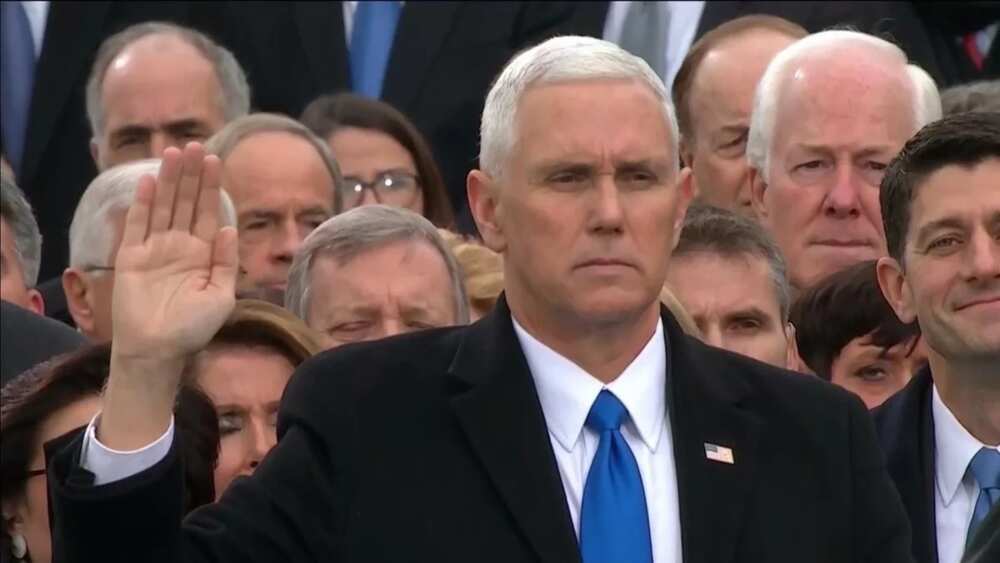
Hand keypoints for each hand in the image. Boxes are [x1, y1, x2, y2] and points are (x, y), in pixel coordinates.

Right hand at [100, 143, 237, 449]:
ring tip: (174, 152)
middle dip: (191, 175)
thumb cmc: (193, 328)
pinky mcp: (131, 256)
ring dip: (169, 180)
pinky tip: (149, 180)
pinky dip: (143, 203)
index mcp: (203, 254)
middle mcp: (179, 246)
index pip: (209, 212)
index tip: (214, 159)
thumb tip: (231, 228)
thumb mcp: (222, 296)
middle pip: (186, 202)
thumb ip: (227, 262)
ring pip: (163, 207)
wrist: (158, 350)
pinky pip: (137, 225)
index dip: (211, 186)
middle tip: (195, 145)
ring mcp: (154, 249)